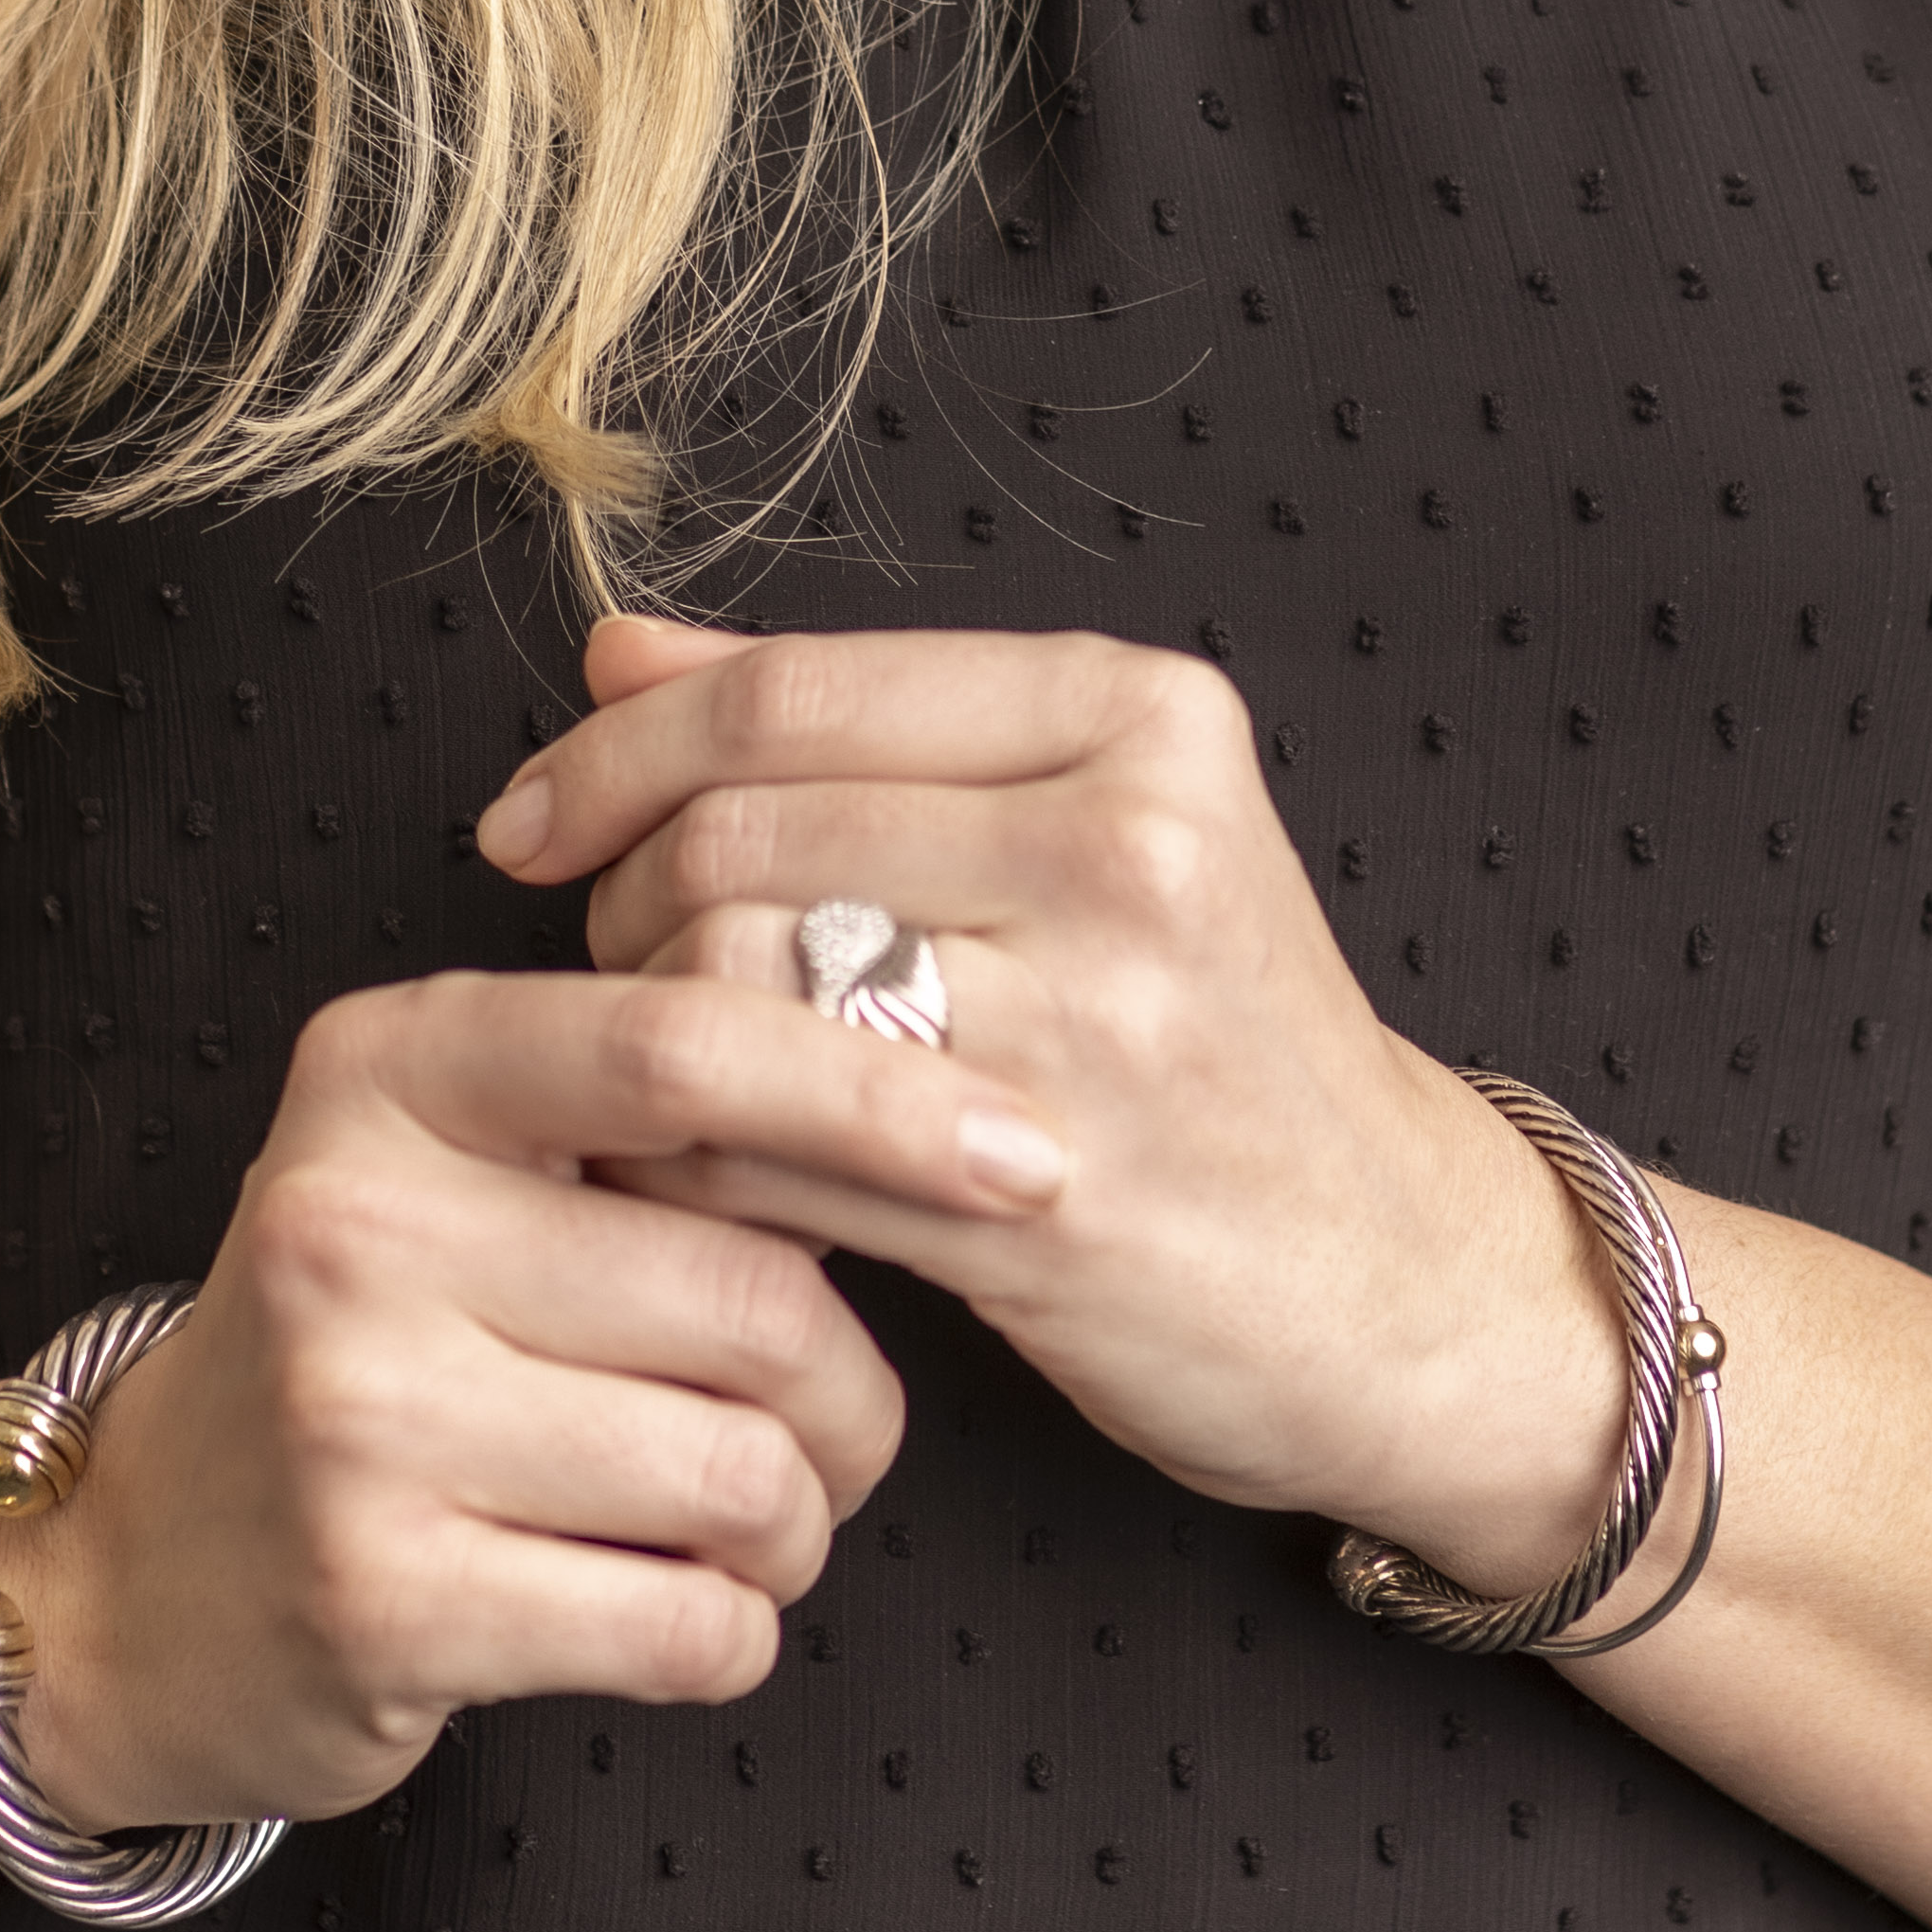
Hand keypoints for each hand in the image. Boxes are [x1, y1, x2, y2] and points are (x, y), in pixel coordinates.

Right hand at [12, 956, 1057, 1836]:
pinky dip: (727, 1632)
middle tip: (825, 1432)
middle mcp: (350, 1220)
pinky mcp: (383, 1597)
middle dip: (849, 1393)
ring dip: (793, 1528)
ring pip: (742, 1472)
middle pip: (752, 1295)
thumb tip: (942, 1066)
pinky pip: (687, 1622)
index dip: (882, 1097)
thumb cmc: (377, 1342)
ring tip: (733, 1526)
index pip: (684, 1044)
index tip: (1033, 1157)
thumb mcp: (457, 1158)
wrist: (137, 1578)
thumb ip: (651, 1099)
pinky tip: (663, 1610)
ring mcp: (352, 1417)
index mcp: (389, 1066)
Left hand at [477, 614, 1628, 1606]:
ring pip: (729, 984)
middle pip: (735, 833)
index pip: (787, 696)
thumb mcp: (1083, 833)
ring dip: (644, 1042)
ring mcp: (1098, 1024)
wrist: (1400, 1279)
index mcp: (1138, 720)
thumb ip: (848, 729)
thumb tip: (616, 652)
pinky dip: (683, 1160)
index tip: (532, 822)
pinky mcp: (1045, 1195)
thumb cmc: (1212, 1047)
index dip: (614, 755)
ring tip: (671, 1079)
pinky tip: (704, 1174)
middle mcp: (1132, 846)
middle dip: (623, 908)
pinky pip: (759, 1149)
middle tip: (624, 976)